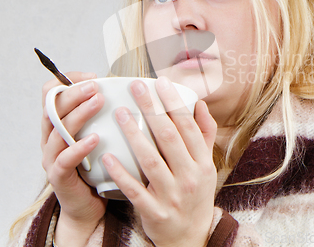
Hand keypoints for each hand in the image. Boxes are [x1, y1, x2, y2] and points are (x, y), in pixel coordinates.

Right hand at [41, 72, 107, 245]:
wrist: (89, 206)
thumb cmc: (99, 166)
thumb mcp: (103, 134)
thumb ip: (108, 114)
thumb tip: (137, 89)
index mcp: (59, 123)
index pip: (53, 93)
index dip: (70, 80)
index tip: (93, 75)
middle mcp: (51, 138)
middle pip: (53, 107)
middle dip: (74, 92)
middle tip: (96, 86)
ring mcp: (52, 157)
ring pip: (57, 130)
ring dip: (78, 113)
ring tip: (97, 102)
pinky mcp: (58, 177)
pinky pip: (64, 160)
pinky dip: (79, 147)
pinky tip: (95, 139)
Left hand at [102, 76, 217, 246]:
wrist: (191, 236)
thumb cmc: (196, 193)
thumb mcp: (206, 164)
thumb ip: (205, 133)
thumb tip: (199, 103)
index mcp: (202, 162)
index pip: (188, 126)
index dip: (174, 102)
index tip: (160, 82)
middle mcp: (190, 176)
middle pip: (169, 137)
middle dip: (151, 109)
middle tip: (136, 87)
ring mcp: (172, 195)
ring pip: (150, 160)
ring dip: (133, 134)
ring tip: (118, 113)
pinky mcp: (155, 211)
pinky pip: (135, 189)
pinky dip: (121, 172)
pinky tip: (108, 156)